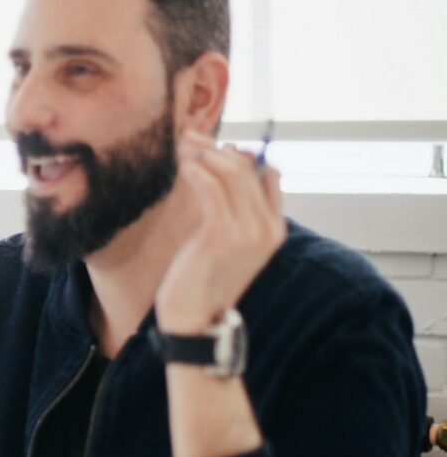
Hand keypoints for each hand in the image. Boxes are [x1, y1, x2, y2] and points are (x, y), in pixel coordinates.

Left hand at [155, 129, 285, 333]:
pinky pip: (212, 188)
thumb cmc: (202, 280)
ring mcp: (248, 232)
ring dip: (203, 153)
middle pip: (248, 170)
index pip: (268, 176)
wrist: (193, 319)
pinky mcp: (222, 234)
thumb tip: (223, 172)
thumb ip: (231, 212)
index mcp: (274, 229)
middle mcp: (267, 228)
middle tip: (189, 136)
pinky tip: (183, 165)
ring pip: (231, 174)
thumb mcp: (224, 243)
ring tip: (181, 145)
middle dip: (216, 147)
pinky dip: (196, 170)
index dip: (242, 155)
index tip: (214, 147)